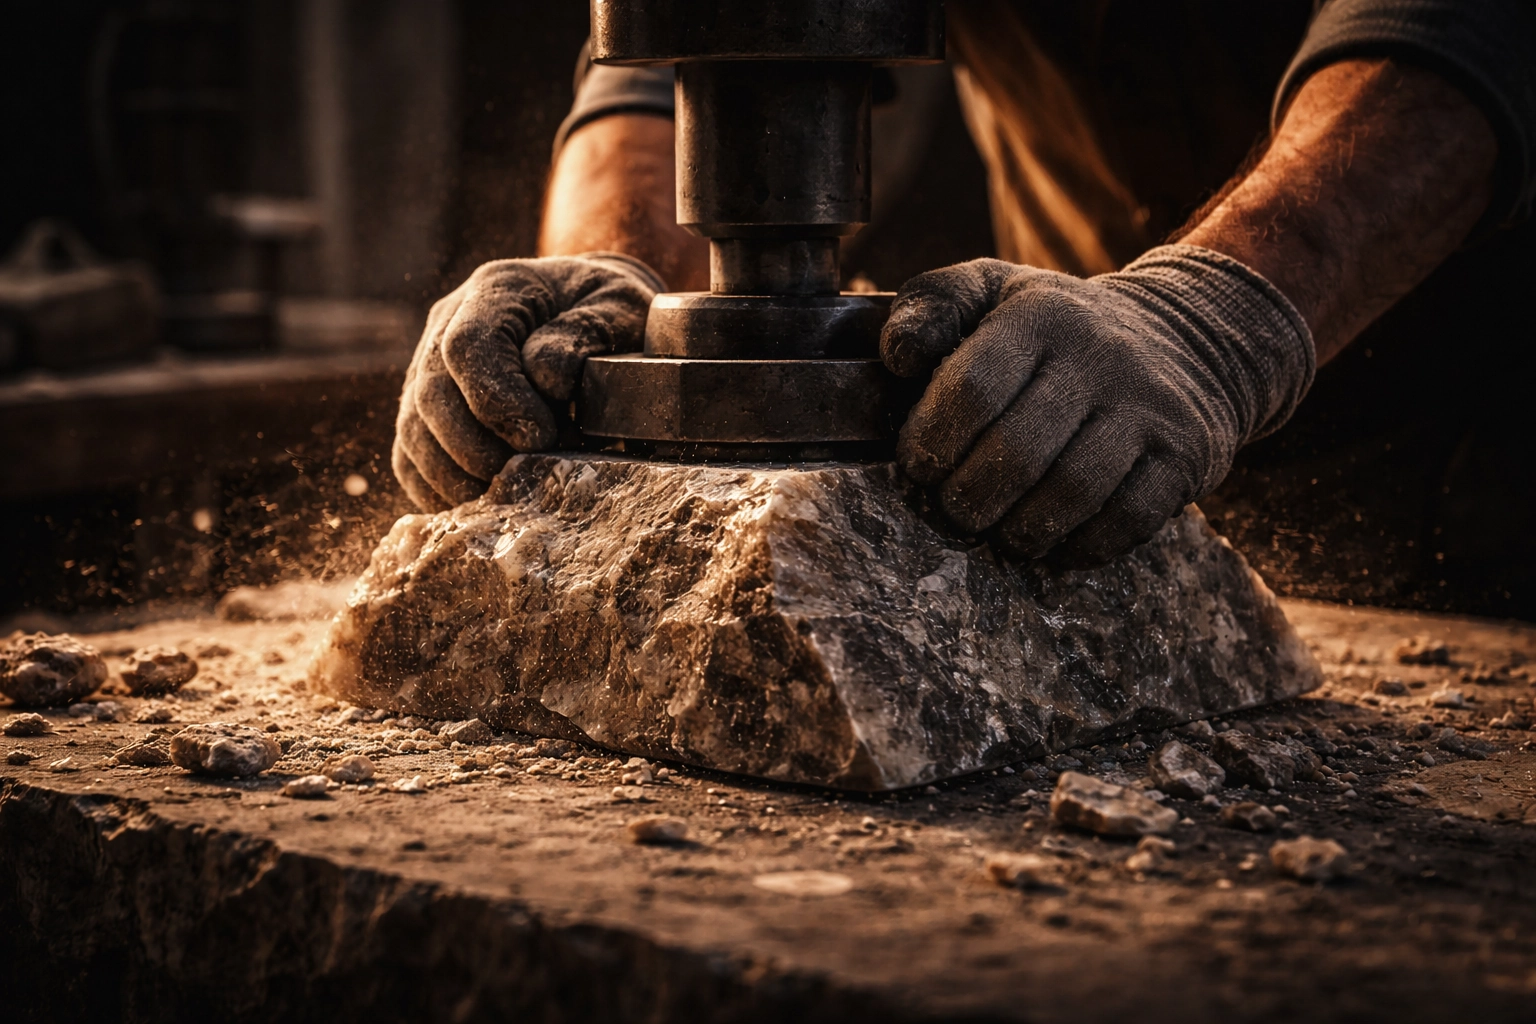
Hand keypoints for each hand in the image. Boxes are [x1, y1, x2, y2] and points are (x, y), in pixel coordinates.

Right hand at [392, 252, 663, 509]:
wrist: (589, 309)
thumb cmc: (609, 311)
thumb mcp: (619, 307)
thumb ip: (586, 334)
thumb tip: (546, 380)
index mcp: (496, 289)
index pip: (467, 346)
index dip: (496, 400)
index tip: (541, 435)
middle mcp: (448, 323)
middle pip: (431, 393)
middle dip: (475, 447)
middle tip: (522, 478)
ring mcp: (429, 365)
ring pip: (414, 430)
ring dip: (454, 475)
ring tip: (504, 497)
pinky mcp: (426, 408)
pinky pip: (410, 457)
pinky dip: (437, 490)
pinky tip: (479, 506)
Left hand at [881, 244, 1314, 565]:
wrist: (1187, 336)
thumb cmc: (1058, 327)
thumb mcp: (992, 289)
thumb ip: (932, 306)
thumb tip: (898, 356)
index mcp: (1041, 315)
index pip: (972, 389)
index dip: (932, 442)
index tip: (919, 467)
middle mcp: (1101, 357)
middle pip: (1017, 452)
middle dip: (968, 499)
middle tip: (953, 512)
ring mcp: (1149, 408)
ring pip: (1072, 493)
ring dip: (1020, 531)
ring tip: (998, 533)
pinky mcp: (1185, 455)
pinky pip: (1127, 520)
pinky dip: (1080, 546)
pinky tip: (1053, 543)